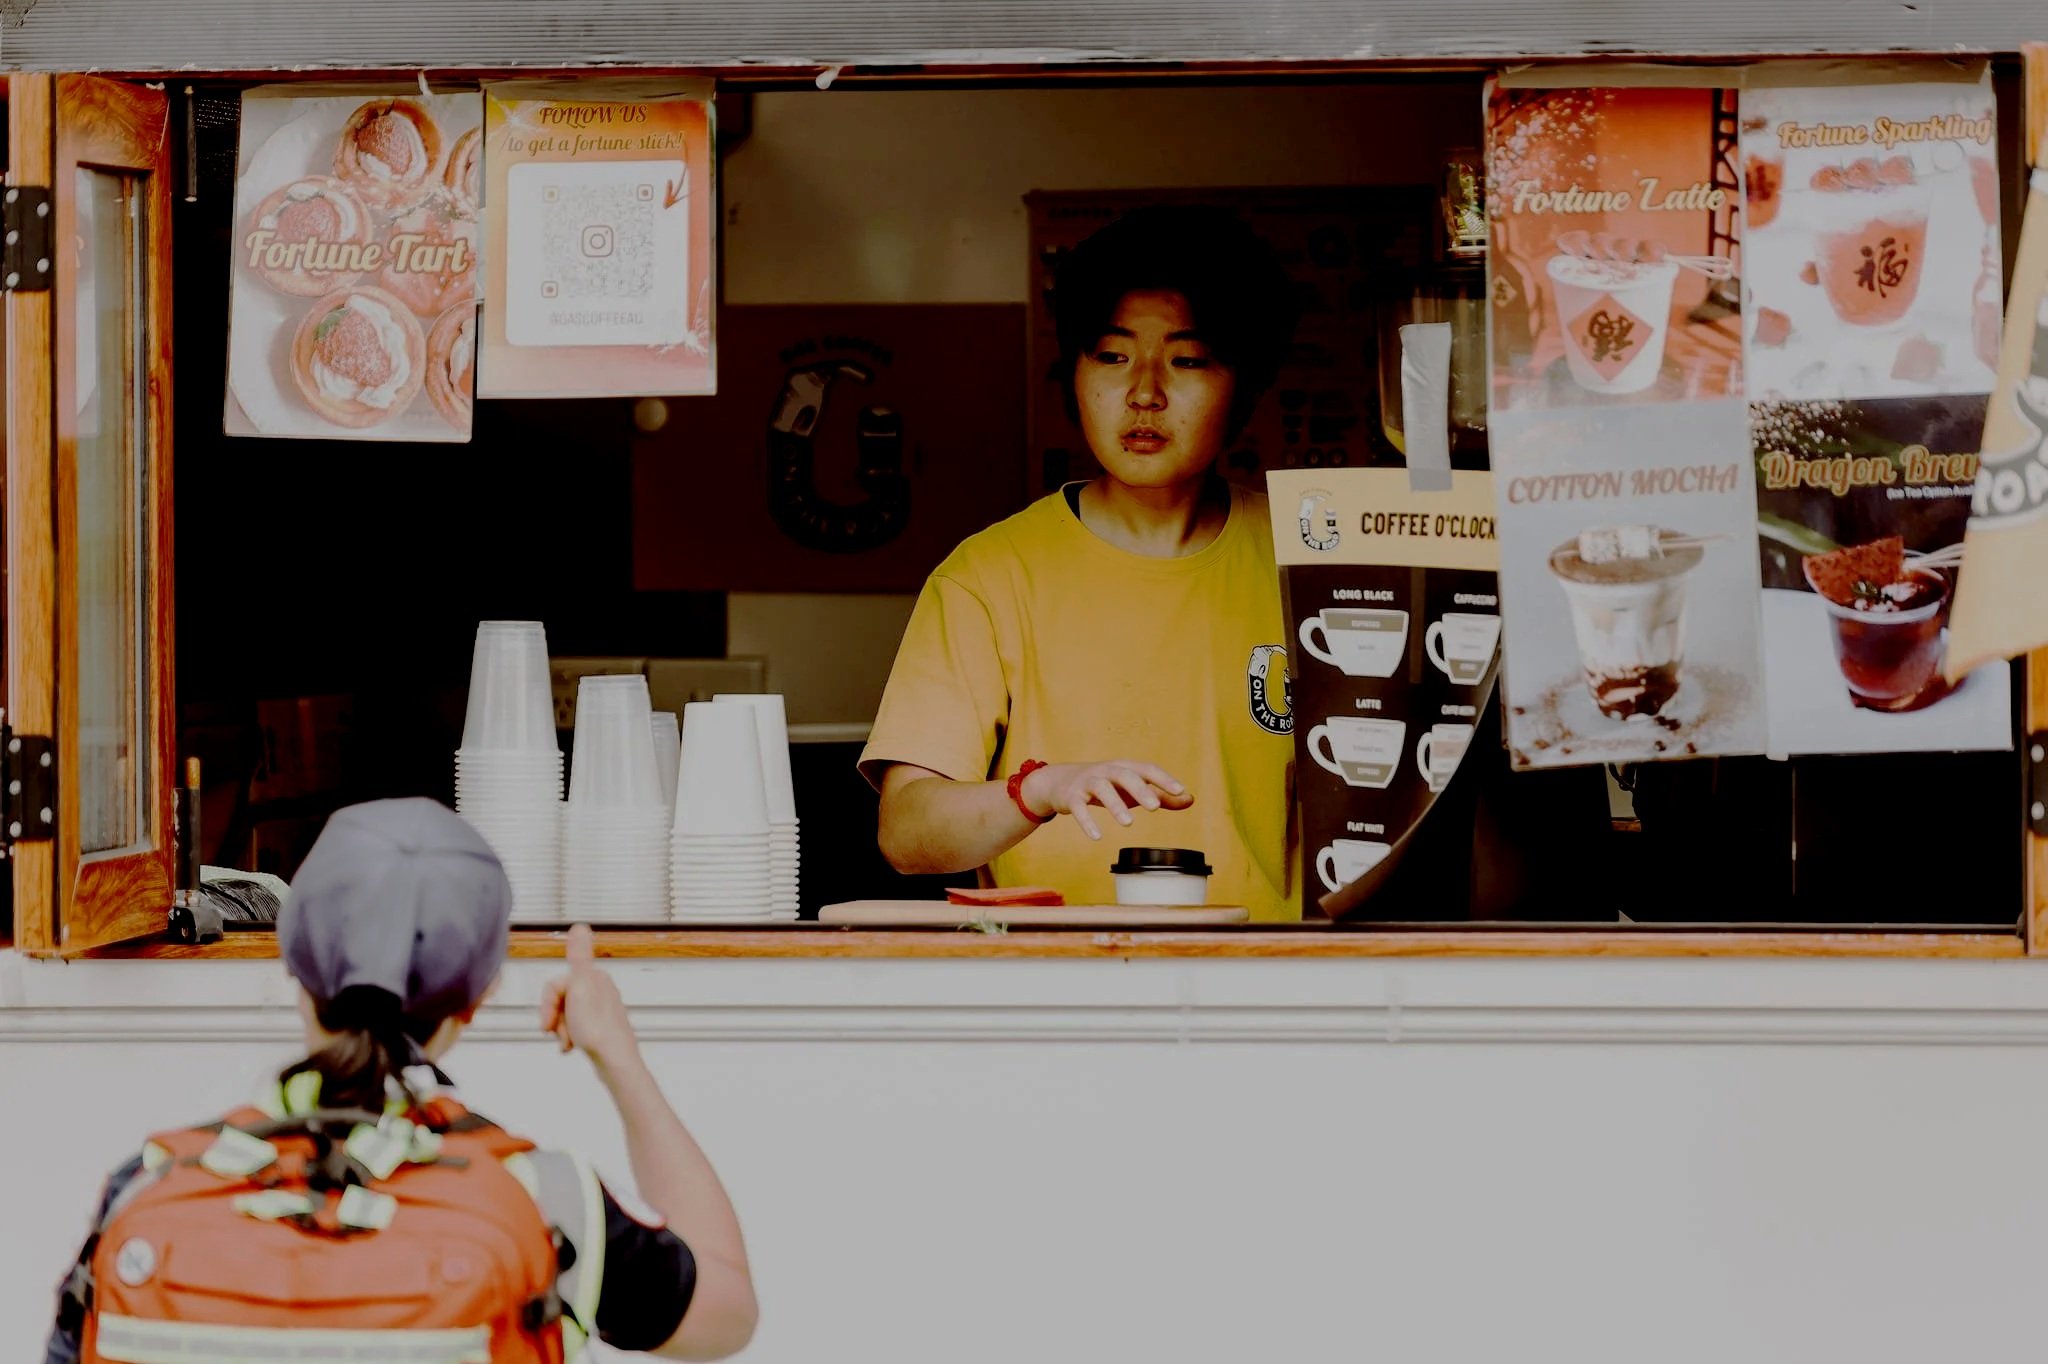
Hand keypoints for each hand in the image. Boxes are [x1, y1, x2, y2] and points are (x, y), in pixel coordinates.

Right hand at [538, 924, 641, 1077]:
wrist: (614, 1062)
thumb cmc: (598, 1029)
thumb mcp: (582, 988)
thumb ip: (579, 956)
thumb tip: (580, 926)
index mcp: (595, 978)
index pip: (555, 985)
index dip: (547, 1005)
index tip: (548, 1023)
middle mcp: (600, 990)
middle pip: (560, 1000)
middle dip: (555, 1019)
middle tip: (561, 1034)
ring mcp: (600, 1009)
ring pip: (566, 1015)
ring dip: (561, 1030)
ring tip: (569, 1043)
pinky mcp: (600, 1026)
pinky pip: (575, 1028)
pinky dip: (569, 1038)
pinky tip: (572, 1047)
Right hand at [1020, 760, 1191, 840]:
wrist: (1061, 782)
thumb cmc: (1106, 785)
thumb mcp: (1132, 788)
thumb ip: (1161, 795)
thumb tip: (1190, 799)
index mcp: (1125, 767)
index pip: (1147, 769)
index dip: (1164, 779)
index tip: (1180, 790)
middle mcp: (1107, 771)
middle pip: (1125, 775)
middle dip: (1140, 790)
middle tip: (1155, 807)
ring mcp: (1088, 782)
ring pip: (1102, 789)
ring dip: (1115, 805)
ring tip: (1128, 823)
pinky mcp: (1072, 797)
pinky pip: (1079, 807)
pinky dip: (1087, 821)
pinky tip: (1097, 836)